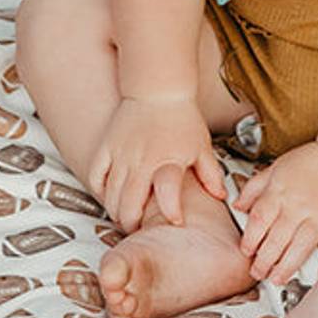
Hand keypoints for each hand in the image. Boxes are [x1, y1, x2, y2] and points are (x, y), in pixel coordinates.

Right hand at [87, 95, 226, 232]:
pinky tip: (108, 198)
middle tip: (140, 229)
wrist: (158, 88)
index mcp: (168, 161)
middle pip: (129, 205)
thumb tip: (221, 197)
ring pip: (110, 195)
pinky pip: (96, 175)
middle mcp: (141, 160)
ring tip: (125, 218)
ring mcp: (121, 154)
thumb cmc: (183, 119)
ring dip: (116, 212)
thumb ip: (211, 174)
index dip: (171, 213)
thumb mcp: (202, 146)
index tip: (175, 222)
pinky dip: (99, 191)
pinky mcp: (107, 146)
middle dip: (133, 224)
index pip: (168, 194)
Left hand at [230, 141, 317, 284]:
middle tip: (258, 272)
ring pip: (299, 248)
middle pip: (276, 240)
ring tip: (277, 278)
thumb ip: (254, 188)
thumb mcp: (275, 168)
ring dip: (286, 267)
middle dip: (263, 261)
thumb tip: (237, 206)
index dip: (250, 240)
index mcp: (279, 194)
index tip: (246, 251)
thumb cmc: (309, 162)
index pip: (258, 221)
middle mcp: (297, 208)